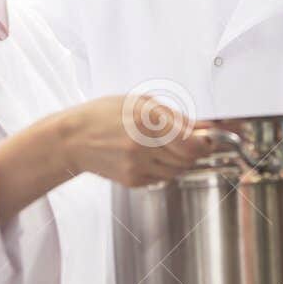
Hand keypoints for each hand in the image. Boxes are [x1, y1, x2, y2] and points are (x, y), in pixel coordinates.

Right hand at [58, 96, 215, 187]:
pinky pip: (162, 178)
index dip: (206, 142)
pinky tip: (150, 156)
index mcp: (147, 120)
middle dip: (195, 150)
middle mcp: (143, 146)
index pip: (193, 143)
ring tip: (165, 146)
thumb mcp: (140, 102)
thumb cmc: (103, 115)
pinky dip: (164, 169)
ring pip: (178, 171)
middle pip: (189, 158)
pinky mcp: (133, 181)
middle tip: (190, 140)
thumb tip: (203, 127)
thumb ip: (175, 116)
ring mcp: (137, 166)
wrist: (73, 139)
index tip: (209, 137)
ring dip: (180, 160)